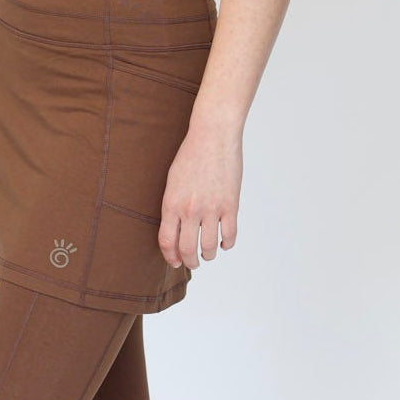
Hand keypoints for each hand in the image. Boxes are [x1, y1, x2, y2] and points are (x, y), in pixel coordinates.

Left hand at [158, 122, 242, 269]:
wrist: (213, 136)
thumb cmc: (191, 155)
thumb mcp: (172, 181)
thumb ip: (173, 205)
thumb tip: (175, 228)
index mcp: (172, 204)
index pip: (168, 242)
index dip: (171, 256)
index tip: (175, 261)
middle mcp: (190, 210)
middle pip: (187, 249)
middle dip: (190, 261)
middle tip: (193, 263)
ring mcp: (212, 209)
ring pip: (208, 247)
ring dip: (208, 255)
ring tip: (208, 254)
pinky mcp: (231, 205)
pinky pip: (229, 235)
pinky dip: (227, 244)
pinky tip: (224, 243)